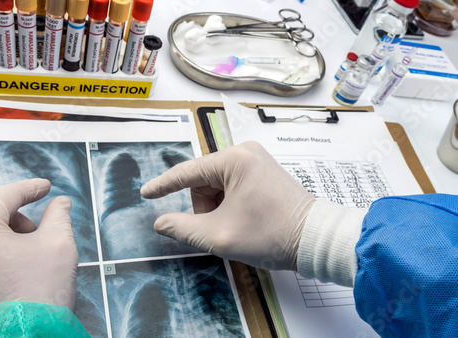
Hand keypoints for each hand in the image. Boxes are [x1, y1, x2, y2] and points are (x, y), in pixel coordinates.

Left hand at [0, 179, 77, 320]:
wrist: (24, 336)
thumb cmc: (38, 291)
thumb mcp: (58, 244)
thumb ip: (59, 216)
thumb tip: (60, 203)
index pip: (6, 195)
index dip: (31, 188)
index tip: (46, 187)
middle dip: (9, 214)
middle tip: (33, 229)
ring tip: (24, 250)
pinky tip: (10, 262)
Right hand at [141, 141, 314, 269]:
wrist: (316, 239)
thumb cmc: (269, 234)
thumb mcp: (219, 235)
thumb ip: (183, 228)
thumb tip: (161, 223)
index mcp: (234, 160)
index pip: (187, 172)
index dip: (163, 185)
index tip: (145, 193)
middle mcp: (245, 152)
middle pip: (204, 182)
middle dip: (205, 208)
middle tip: (221, 229)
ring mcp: (257, 160)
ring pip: (218, 186)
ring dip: (218, 209)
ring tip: (237, 226)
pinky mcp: (264, 171)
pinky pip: (233, 186)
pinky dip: (230, 205)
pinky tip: (244, 219)